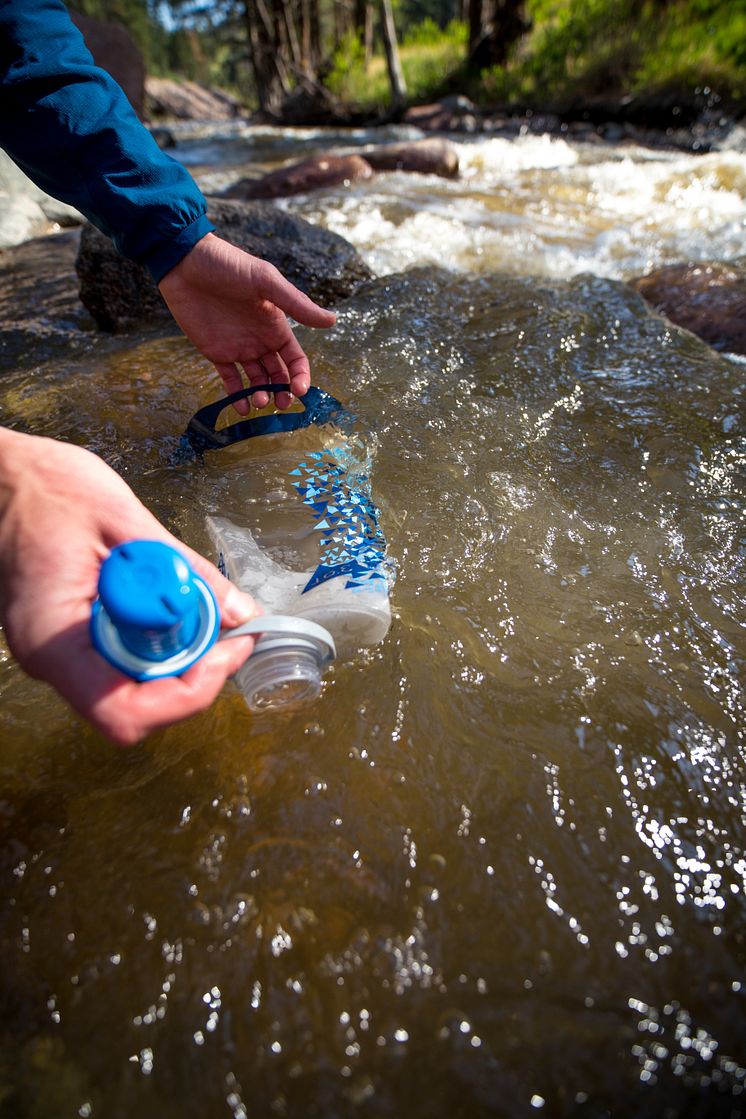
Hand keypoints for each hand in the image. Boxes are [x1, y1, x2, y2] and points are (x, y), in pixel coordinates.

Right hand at [0, 430, 258, 745]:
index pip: (125, 712)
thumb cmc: (44, 488)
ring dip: (179, 657)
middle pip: (137, 708)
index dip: (187, 694)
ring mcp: (60, 654)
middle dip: (192, 673)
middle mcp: (52, 661)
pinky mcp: (72, 640)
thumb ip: (185, 571)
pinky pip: (123, 661)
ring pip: (134, 689)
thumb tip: (240, 613)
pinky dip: (159, 640)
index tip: (227, 650)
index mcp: (54, 640)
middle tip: (230, 629)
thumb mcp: (126, 521)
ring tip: (201, 608)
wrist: (3, 476)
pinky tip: (173, 604)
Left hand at [159, 233, 336, 414]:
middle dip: (282, 392)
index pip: (295, 359)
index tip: (299, 390)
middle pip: (278, 374)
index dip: (300, 376)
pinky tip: (241, 406)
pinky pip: (230, 379)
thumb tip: (332, 320)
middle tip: (280, 403)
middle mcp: (260, 339)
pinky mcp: (216, 352)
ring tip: (259, 402)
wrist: (185, 262)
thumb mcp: (266, 281)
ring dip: (261, 395)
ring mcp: (238, 347)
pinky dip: (236, 395)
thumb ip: (297, 305)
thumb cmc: (228, 266)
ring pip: (256, 381)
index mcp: (275, 325)